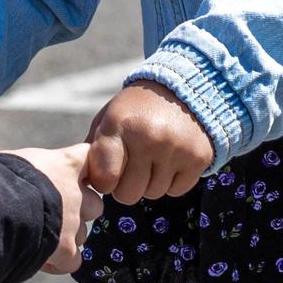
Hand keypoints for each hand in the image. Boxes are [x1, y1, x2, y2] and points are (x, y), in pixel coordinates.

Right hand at [7, 143, 103, 273]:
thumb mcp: (15, 161)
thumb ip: (31, 168)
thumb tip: (19, 174)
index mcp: (65, 164)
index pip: (87, 157)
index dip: (80, 169)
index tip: (68, 176)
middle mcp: (77, 193)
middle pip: (94, 204)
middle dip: (78, 212)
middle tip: (52, 214)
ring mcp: (73, 223)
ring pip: (81, 234)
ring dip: (65, 238)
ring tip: (38, 237)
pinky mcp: (66, 250)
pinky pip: (72, 261)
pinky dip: (59, 262)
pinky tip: (39, 258)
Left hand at [85, 79, 214, 203]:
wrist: (183, 88)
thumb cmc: (136, 109)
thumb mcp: (109, 117)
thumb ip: (94, 147)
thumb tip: (84, 182)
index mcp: (120, 124)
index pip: (105, 178)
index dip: (103, 182)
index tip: (107, 173)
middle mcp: (149, 137)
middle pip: (128, 194)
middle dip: (126, 187)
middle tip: (131, 167)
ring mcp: (176, 148)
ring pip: (153, 194)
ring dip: (149, 183)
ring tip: (151, 158)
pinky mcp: (199, 158)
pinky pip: (176, 191)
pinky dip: (171, 182)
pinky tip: (170, 160)